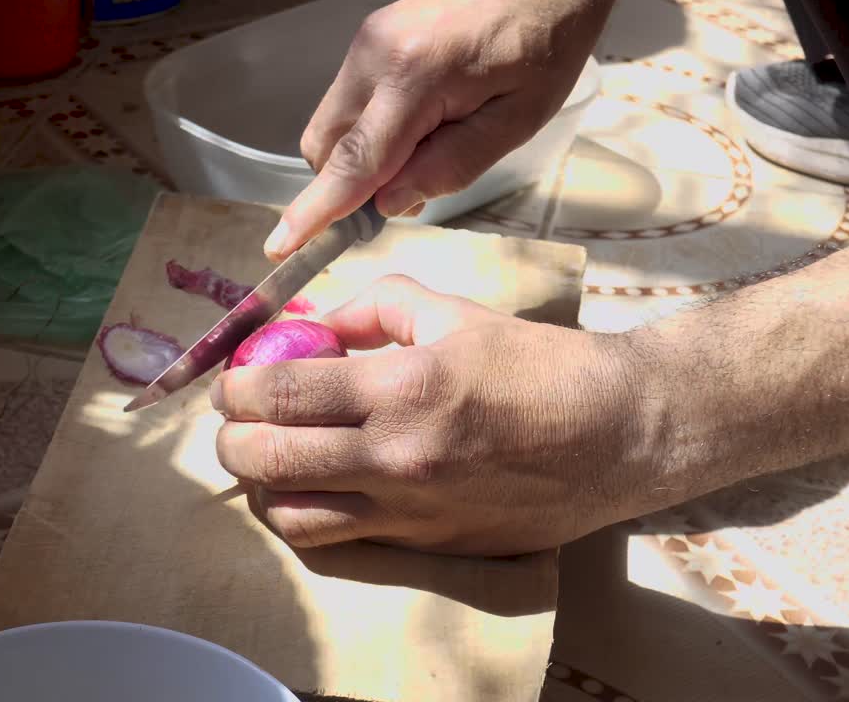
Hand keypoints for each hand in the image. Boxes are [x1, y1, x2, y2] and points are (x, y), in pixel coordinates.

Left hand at [210, 275, 654, 557]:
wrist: (617, 435)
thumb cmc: (538, 366)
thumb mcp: (454, 312)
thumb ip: (375, 306)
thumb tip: (316, 322)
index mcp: (402, 387)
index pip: (282, 393)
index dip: (237, 386)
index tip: (234, 378)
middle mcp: (395, 456)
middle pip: (269, 459)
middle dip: (231, 436)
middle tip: (236, 418)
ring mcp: (408, 509)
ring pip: (292, 514)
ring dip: (262, 485)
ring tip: (269, 457)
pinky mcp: (426, 543)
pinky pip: (338, 541)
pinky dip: (306, 516)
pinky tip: (312, 489)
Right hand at [264, 0, 619, 260]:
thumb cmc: (544, 42)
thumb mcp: (516, 119)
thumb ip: (452, 166)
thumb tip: (389, 203)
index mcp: (414, 76)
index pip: (353, 161)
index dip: (316, 210)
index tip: (280, 246)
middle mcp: (373, 56)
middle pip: (327, 150)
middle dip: (353, 185)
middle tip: (417, 187)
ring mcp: (365, 44)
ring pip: (331, 129)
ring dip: (363, 159)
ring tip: (429, 146)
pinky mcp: (368, 41)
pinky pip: (347, 105)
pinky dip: (369, 131)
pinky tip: (419, 123)